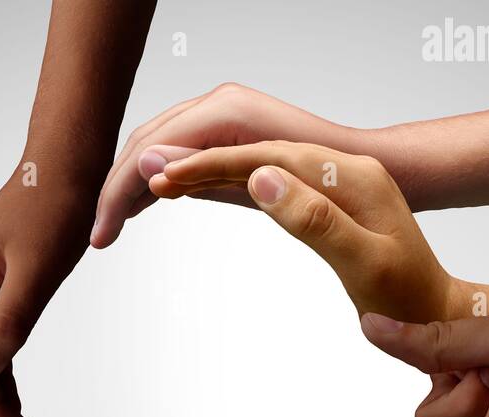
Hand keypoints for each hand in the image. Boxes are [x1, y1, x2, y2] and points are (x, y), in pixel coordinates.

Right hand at [89, 83, 365, 248]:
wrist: (392, 186)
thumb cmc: (356, 202)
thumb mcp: (302, 207)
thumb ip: (225, 183)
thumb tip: (157, 170)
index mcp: (238, 117)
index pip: (158, 149)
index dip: (122, 193)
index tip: (101, 234)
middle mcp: (228, 107)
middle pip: (150, 141)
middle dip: (117, 188)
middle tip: (96, 237)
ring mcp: (230, 119)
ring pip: (160, 147)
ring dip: (131, 186)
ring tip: (109, 229)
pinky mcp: (235, 138)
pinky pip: (182, 155)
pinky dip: (157, 181)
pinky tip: (143, 206)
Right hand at [148, 141, 480, 323]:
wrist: (441, 316)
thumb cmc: (411, 301)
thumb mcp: (368, 264)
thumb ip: (315, 219)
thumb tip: (261, 179)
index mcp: (344, 175)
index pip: (256, 157)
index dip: (202, 166)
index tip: (155, 181)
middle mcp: (331, 168)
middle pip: (241, 148)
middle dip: (182, 164)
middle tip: (129, 190)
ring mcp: (322, 183)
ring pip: (241, 163)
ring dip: (190, 173)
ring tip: (141, 192)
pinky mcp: (316, 203)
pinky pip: (254, 184)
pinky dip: (214, 186)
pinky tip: (189, 192)